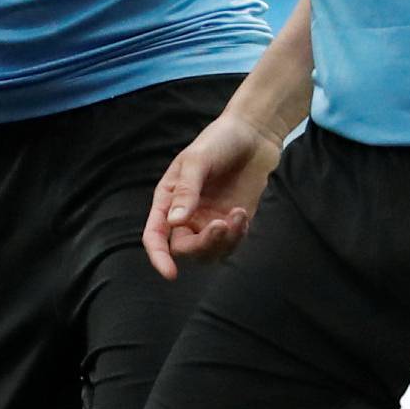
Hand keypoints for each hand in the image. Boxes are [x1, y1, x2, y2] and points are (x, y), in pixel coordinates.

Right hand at [141, 108, 283, 280]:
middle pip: (184, 249)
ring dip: (224, 242)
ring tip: (237, 216)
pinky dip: (237, 236)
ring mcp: (209, 220)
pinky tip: (242, 214)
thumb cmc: (219, 141)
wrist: (254, 134)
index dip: (159, 257)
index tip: (171, 274)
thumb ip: (186, 191)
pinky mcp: (232, 221)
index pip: (155, 235)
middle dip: (202, 245)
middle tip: (221, 225)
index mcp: (168, 199)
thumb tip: (174, 222)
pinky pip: (230, 244)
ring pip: (208, 252)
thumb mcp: (197, 161)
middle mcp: (185, 215)